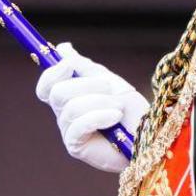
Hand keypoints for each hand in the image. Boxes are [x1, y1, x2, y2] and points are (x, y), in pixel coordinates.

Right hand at [34, 44, 143, 172]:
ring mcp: (69, 131)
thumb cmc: (131, 110)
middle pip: (57, 93)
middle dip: (86, 85)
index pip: (46, 85)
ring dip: (100, 101)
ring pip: (71, 107)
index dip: (53, 72)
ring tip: (119, 107)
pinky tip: (115, 117)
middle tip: (110, 88)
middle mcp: (65, 114)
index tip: (70, 65)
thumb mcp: (108, 81)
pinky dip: (100, 116)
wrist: (148, 134)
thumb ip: (83, 67)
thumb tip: (62, 48)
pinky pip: (79, 125)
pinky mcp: (76, 146)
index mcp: (70, 97)